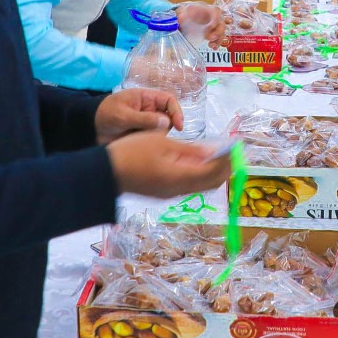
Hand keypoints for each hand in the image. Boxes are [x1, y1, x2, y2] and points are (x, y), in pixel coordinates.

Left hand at [94, 87, 181, 144]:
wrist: (90, 128)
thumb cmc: (104, 114)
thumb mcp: (122, 115)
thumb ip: (143, 118)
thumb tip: (167, 123)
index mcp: (146, 98)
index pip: (169, 100)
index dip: (177, 111)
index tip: (178, 126)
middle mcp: (150, 110)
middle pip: (169, 117)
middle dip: (166, 127)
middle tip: (152, 134)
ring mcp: (147, 123)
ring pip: (163, 131)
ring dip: (157, 137)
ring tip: (139, 139)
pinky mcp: (143, 135)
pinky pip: (154, 139)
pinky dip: (151, 143)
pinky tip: (139, 144)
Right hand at [107, 130, 233, 197]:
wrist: (103, 173)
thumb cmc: (131, 152)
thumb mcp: (162, 143)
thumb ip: (190, 150)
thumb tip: (214, 151)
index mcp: (179, 177)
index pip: (214, 173)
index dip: (227, 160)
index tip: (234, 146)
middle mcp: (179, 190)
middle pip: (211, 183)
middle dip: (224, 167)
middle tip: (229, 150)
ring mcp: (171, 194)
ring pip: (201, 186)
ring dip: (213, 171)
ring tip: (216, 152)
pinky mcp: (164, 193)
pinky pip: (189, 186)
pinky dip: (199, 174)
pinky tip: (196, 159)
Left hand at [176, 2, 226, 46]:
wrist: (186, 16)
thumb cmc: (187, 12)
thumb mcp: (183, 11)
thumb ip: (182, 14)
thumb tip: (181, 18)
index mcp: (208, 9)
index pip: (216, 11)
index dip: (216, 19)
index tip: (210, 27)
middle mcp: (214, 16)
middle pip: (221, 23)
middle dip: (218, 32)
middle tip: (210, 38)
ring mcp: (215, 25)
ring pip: (222, 32)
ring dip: (218, 39)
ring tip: (210, 45)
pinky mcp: (214, 32)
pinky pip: (219, 37)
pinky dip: (217, 43)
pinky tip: (214, 48)